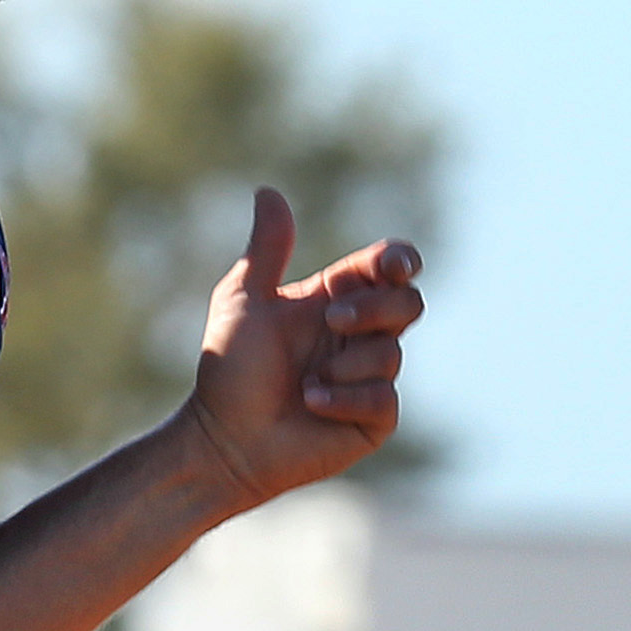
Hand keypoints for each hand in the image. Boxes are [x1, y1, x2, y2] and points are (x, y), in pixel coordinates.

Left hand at [173, 186, 425, 509]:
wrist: (224, 439)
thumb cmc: (230, 370)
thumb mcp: (244, 300)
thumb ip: (268, 249)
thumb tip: (268, 191)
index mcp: (337, 299)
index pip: (389, 268)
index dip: (401, 261)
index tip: (394, 265)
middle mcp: (361, 336)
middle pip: (407, 303)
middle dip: (376, 308)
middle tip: (333, 320)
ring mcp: (370, 378)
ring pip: (391, 353)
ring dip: (343, 365)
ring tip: (301, 383)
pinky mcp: (374, 419)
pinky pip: (384, 397)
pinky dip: (345, 397)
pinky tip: (311, 402)